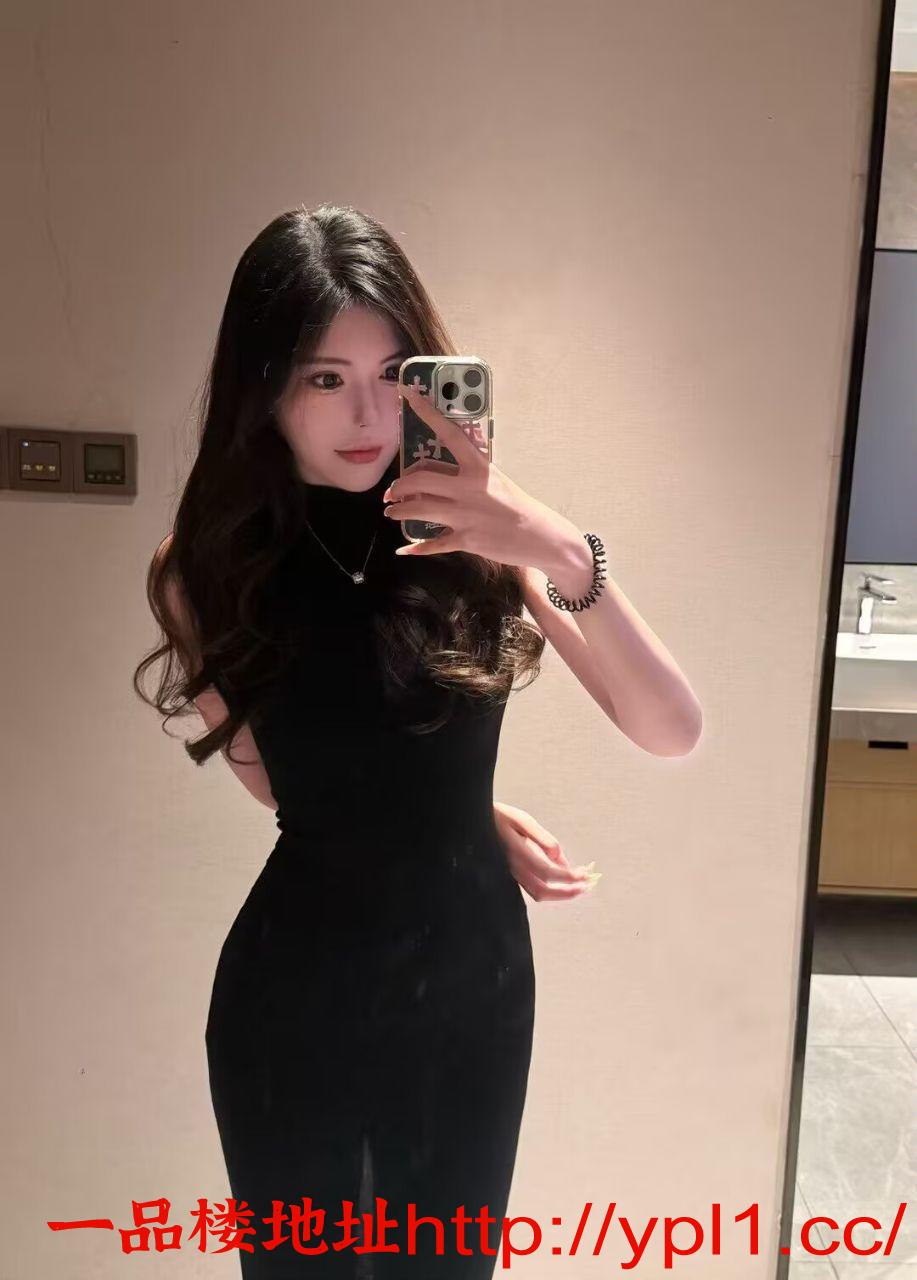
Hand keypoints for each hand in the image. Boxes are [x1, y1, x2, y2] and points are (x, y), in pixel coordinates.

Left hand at [383, 383, 582, 572]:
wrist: (542, 537)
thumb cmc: (519, 506)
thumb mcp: (496, 480)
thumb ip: (469, 475)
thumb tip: (440, 476)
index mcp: (478, 466)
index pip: (447, 433)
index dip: (425, 411)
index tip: (406, 392)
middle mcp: (468, 488)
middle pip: (419, 479)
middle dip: (398, 486)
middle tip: (391, 492)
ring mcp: (465, 515)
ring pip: (418, 509)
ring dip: (398, 511)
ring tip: (392, 512)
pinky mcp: (465, 540)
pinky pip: (432, 544)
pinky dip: (416, 548)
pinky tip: (404, 550)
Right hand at [493, 801, 601, 902]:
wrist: (473, 822)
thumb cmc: (499, 816)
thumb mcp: (521, 819)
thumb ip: (542, 838)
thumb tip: (558, 856)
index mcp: (516, 852)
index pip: (547, 872)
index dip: (568, 876)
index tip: (585, 875)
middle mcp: (512, 867)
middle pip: (543, 890)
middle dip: (567, 891)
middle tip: (587, 886)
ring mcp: (510, 873)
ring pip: (537, 893)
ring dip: (560, 894)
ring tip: (579, 887)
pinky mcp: (510, 875)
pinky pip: (532, 888)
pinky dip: (551, 889)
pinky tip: (562, 880)